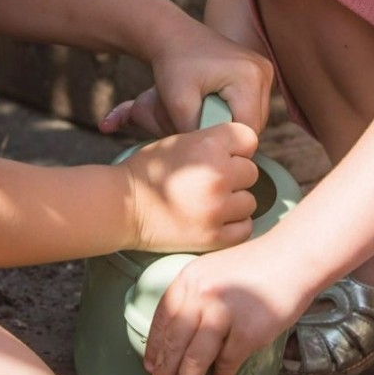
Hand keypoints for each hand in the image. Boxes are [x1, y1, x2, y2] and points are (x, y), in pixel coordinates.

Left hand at [100, 24, 272, 137]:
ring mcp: (265, 70)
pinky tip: (214, 105)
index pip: (247, 128)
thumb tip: (207, 154)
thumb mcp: (177, 101)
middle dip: (229, 131)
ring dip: (233, 122)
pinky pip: (253, 104)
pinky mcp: (260, 72)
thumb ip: (193, 130)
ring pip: (255, 116)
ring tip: (206, 114)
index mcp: (249, 77)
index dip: (226, 141)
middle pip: (255, 124)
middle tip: (202, 129)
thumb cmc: (173, 65)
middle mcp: (264, 72)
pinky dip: (235, 111)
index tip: (203, 143)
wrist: (174, 35)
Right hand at [117, 121, 259, 253]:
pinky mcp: (215, 235)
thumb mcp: (178, 141)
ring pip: (249, 201)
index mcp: (209, 145)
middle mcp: (217, 174)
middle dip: (234, 176)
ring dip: (234, 203)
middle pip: (251, 171)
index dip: (236, 147)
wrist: (122, 206)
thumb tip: (242, 152)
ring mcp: (217, 207)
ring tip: (208, 202)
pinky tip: (212, 219)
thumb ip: (212, 142)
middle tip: (209, 182)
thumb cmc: (148, 171)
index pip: (248, 138)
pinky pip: (244, 227)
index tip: (223, 156)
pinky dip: (232, 225)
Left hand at [142, 238, 308, 374]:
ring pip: (195, 359)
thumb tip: (179, 337)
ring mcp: (223, 314)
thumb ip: (194, 296)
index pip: (162, 318)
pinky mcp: (247, 332)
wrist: (292, 257)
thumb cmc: (255, 265)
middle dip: (165, 371)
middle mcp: (201, 295)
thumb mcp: (213, 270)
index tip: (150, 366)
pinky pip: (226, 363)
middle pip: (174, 343)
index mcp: (189, 278)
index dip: (154, 347)